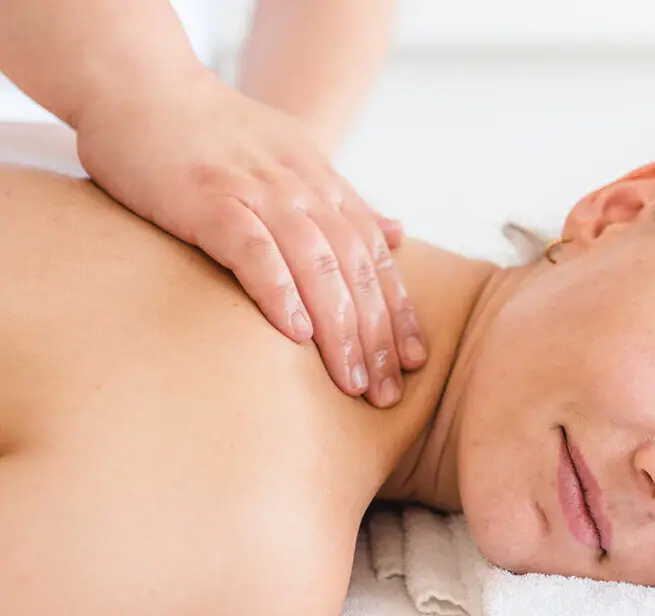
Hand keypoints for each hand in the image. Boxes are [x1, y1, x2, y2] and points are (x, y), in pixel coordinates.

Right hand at [74, 68, 425, 406]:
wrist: (139, 81)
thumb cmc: (210, 133)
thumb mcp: (292, 157)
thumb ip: (342, 202)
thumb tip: (396, 235)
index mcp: (321, 183)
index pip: (373, 254)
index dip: (397, 308)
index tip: (415, 360)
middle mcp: (300, 187)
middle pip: (353, 267)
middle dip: (377, 334)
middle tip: (389, 393)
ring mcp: (255, 190)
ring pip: (316, 263)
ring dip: (340, 326)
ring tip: (353, 381)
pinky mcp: (208, 196)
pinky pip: (252, 248)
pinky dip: (278, 289)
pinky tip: (296, 334)